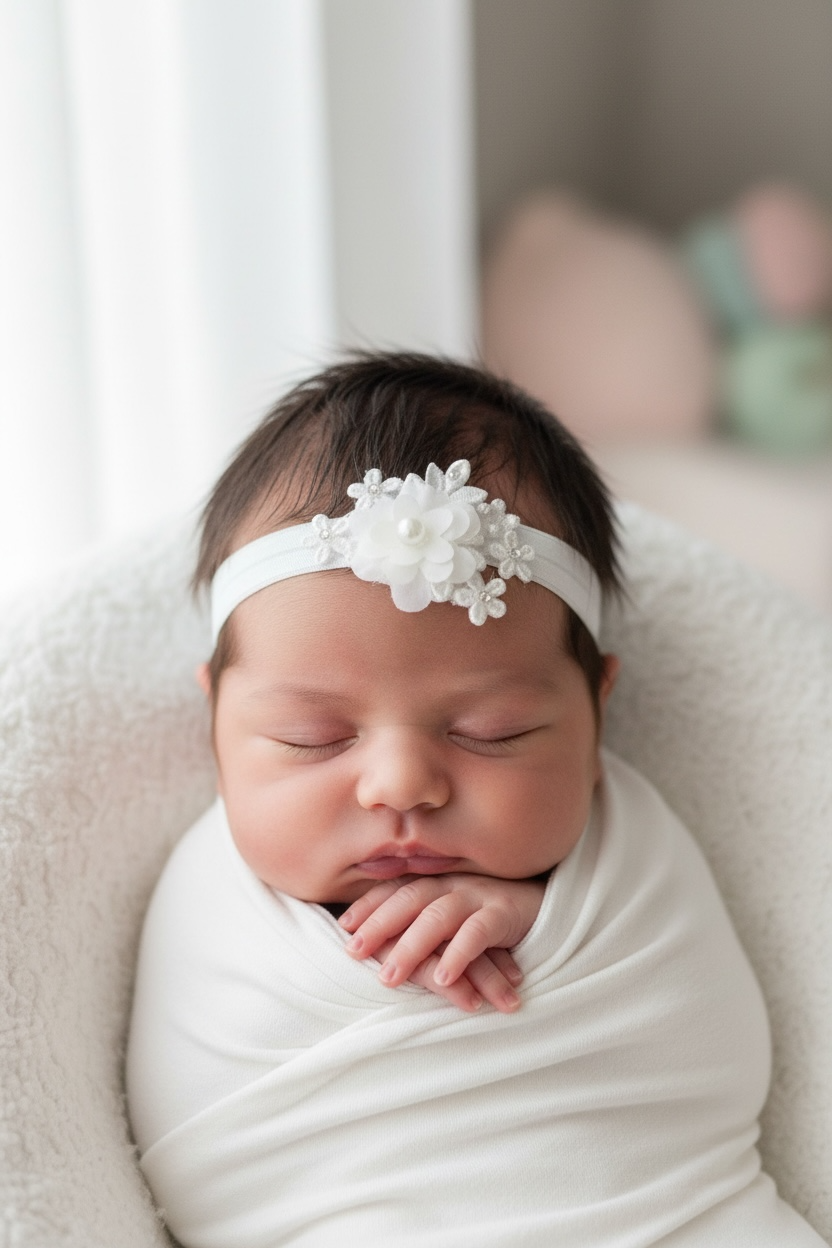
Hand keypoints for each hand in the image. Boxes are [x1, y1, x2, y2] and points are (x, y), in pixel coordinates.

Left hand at [338, 873, 545, 1013]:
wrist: (545, 905)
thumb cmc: (490, 915)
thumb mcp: (453, 915)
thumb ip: (423, 921)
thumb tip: (378, 943)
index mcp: (437, 882)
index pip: (395, 889)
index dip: (368, 905)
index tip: (343, 927)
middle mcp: (453, 884)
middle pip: (409, 899)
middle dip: (380, 925)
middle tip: (353, 952)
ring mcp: (479, 896)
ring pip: (438, 916)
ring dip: (412, 947)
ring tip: (389, 977)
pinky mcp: (504, 913)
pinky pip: (478, 932)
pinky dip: (459, 954)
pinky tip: (443, 978)